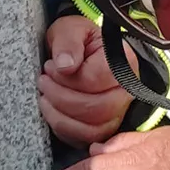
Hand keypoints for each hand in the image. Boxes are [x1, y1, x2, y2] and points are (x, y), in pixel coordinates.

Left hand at [39, 15, 134, 146]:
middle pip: (96, 109)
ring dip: (59, 116)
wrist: (77, 53)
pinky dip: (62, 129)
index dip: (66, 78)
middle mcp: (126, 91)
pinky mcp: (105, 129)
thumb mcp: (68, 29)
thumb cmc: (75, 40)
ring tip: (44, 96)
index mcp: (124, 61)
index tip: (50, 67)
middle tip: (43, 82)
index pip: (95, 80)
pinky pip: (84, 140)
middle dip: (60, 98)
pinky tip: (51, 110)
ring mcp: (118, 113)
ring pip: (91, 130)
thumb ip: (68, 42)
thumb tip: (65, 66)